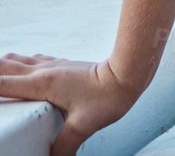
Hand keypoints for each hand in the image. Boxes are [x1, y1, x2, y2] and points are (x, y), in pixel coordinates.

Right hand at [0, 54, 141, 155]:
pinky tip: (17, 67)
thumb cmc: (109, 96)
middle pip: (2, 67)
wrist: (129, 71)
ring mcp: (51, 64)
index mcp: (42, 85)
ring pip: (14, 60)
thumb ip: (64, 146)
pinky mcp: (60, 63)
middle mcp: (42, 71)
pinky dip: (16, 63)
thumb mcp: (84, 125)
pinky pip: (30, 60)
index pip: (1, 84)